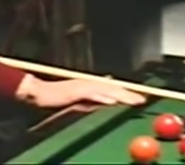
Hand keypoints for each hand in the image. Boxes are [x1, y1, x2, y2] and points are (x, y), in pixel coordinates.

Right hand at [21, 75, 145, 108]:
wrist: (40, 94)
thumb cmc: (59, 99)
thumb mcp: (81, 101)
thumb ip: (95, 100)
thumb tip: (111, 99)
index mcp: (92, 86)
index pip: (114, 90)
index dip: (128, 94)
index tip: (142, 99)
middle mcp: (90, 83)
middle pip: (114, 89)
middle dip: (130, 94)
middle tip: (143, 100)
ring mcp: (83, 86)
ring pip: (106, 90)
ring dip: (120, 95)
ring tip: (132, 100)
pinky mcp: (75, 91)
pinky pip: (91, 94)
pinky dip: (101, 97)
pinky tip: (111, 100)